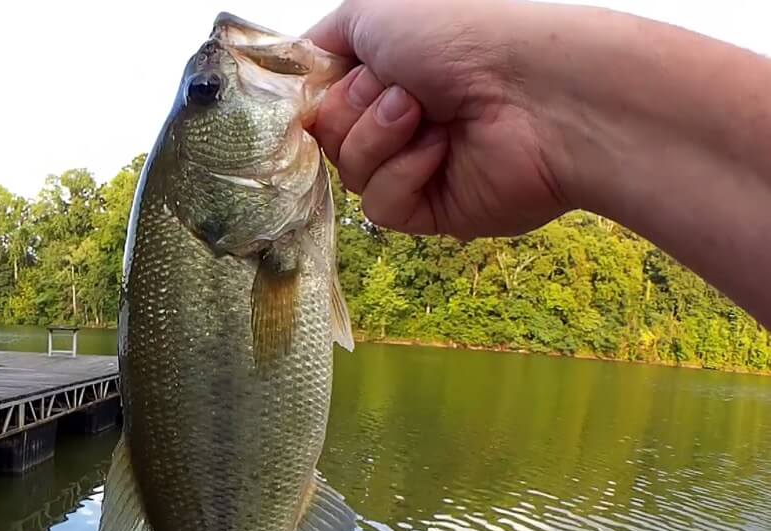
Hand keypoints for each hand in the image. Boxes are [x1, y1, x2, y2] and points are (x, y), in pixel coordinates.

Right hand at [305, 0, 569, 238]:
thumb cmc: (464, 37)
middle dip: (354, 111)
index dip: (312, 98)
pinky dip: (405, 174)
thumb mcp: (373, 12)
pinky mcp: (430, 209)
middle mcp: (396, 119)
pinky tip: (442, 152)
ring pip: (349, 173)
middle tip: (402, 91)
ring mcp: (413, 165)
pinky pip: (380, 205)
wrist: (535, 92)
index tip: (318, 87)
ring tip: (428, 115)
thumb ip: (322, 41)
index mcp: (384, 73)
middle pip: (327, 138)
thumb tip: (296, 71)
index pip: (317, 100)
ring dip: (380, 138)